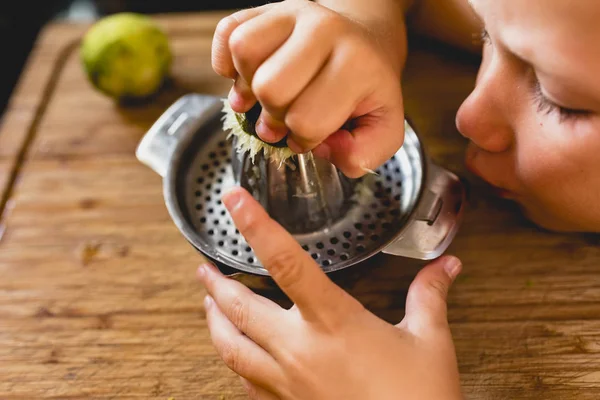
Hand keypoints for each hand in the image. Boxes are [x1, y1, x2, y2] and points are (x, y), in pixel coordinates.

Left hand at [197, 187, 463, 399]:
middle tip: (204, 268)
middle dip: (215, 284)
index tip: (235, 202)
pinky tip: (237, 355)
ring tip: (208, 304)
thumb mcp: (430, 342)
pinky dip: (236, 361)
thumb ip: (429, 296)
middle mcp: (300, 350)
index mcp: (333, 322)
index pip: (286, 262)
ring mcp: (287, 383)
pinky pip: (246, 382)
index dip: (257, 226)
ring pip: (230, 348)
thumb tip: (446, 267)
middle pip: (240, 308)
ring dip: (214, 322)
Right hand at [211, 0, 404, 176]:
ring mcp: (292, 12)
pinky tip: (247, 77)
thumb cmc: (367, 88)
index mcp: (357, 63)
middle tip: (287, 117)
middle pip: (269, 88)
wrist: (362, 41)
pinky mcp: (265, 8)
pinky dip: (226, 63)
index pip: (306, 121)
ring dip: (248, 87)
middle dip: (274, 116)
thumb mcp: (384, 128)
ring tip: (267, 96)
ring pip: (244, 53)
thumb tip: (323, 148)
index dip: (303, 139)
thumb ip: (363, 154)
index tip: (311, 134)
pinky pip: (227, 34)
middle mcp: (324, 28)